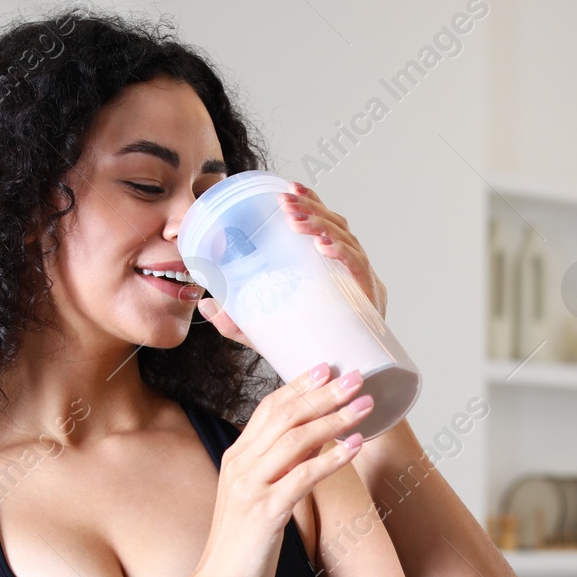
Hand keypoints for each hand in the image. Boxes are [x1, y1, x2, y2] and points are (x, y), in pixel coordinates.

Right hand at [188, 361, 375, 576]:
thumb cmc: (244, 545)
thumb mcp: (258, 496)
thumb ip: (280, 466)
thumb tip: (315, 440)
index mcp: (237, 457)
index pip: (268, 408)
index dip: (299, 385)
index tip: (327, 366)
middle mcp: (240, 465)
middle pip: (285, 416)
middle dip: (323, 394)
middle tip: (356, 377)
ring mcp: (251, 487)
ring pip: (296, 440)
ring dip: (334, 419)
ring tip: (365, 406)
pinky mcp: (265, 512)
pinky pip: (303, 476)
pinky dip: (331, 458)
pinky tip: (355, 447)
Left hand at [193, 181, 388, 340]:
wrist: (336, 389)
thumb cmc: (308, 355)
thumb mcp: (266, 335)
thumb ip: (237, 321)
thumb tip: (206, 302)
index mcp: (334, 271)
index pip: (327, 226)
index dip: (312, 202)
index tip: (290, 186)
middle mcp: (352, 273)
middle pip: (337, 227)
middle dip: (311, 209)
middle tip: (285, 204)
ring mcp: (364, 287)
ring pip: (348, 241)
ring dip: (321, 226)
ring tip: (296, 221)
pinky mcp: (371, 305)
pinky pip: (360, 271)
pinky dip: (343, 255)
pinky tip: (323, 248)